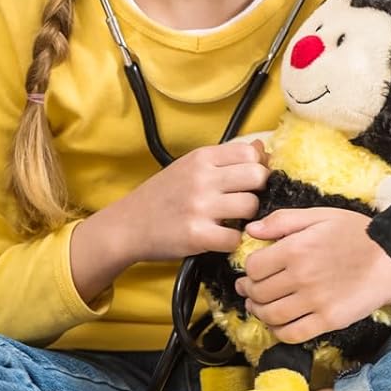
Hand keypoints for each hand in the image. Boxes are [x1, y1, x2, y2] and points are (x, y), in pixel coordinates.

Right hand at [112, 139, 269, 263]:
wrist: (126, 225)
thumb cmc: (162, 195)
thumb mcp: (190, 166)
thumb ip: (225, 159)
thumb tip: (264, 150)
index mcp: (201, 158)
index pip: (250, 152)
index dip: (257, 167)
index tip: (250, 180)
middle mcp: (201, 178)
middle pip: (257, 177)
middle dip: (258, 191)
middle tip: (245, 201)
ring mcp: (199, 207)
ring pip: (250, 207)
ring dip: (247, 218)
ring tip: (231, 220)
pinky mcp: (196, 235)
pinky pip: (235, 238)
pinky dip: (232, 241)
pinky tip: (221, 238)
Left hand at [234, 208, 390, 344]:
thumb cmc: (357, 234)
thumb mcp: (321, 216)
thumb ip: (283, 221)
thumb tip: (250, 230)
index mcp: (295, 248)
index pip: (253, 267)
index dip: (249, 270)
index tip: (254, 271)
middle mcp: (301, 277)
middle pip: (258, 292)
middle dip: (249, 291)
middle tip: (251, 290)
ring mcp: (314, 301)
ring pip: (270, 315)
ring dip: (259, 312)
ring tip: (260, 307)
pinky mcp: (328, 320)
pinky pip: (291, 334)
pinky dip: (278, 332)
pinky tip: (279, 323)